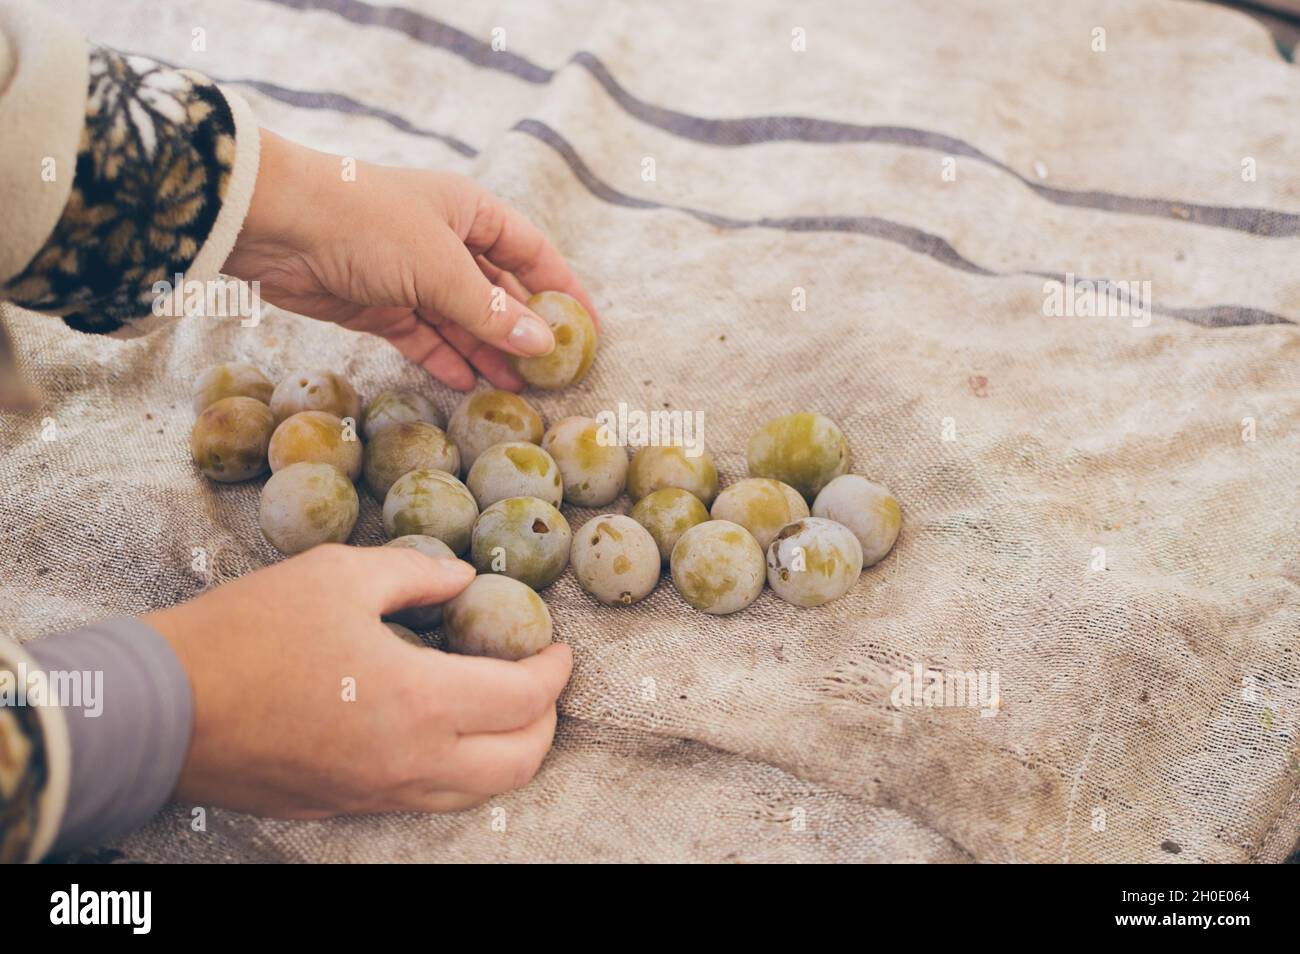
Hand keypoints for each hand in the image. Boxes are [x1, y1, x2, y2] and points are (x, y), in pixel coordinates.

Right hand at [143, 544, 572, 816]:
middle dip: (545, 721)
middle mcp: (409, 762)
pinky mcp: (343, 807)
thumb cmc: (248, 632)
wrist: (160, 709)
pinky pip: (426, 799)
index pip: (523, 700)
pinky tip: (440, 729)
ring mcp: (376, 794)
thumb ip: (415, 574)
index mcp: (419, 702)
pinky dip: (457, 769)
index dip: (554, 672)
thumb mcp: (338, 575)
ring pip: (475, 792)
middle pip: (518, 762)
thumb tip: (460, 580)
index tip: (558, 648)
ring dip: (506, 752)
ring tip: (499, 706)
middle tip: (539, 680)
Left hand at [224, 129, 599, 391]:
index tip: (590, 329)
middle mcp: (444, 240)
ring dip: (488, 353)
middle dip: (523, 331)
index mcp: (469, 211)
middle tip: (553, 373)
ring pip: (462, 320)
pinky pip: (424, 336)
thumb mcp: (440, 268)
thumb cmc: (364, 224)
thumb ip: (492, 312)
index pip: (531, 252)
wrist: (272, 224)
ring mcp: (411, 274)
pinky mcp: (378, 304)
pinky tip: (468, 384)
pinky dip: (445, 358)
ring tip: (518, 391)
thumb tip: (545, 344)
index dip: (563, 289)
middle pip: (498, 291)